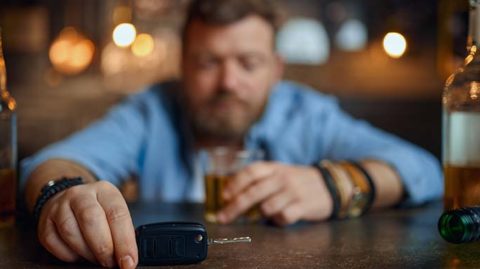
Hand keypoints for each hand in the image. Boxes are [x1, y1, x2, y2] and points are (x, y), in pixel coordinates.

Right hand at [37, 181, 137, 268]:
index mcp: (104, 190)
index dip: (124, 241)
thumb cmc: (99, 211)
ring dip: (87, 253)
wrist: (68, 201)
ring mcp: (59, 207)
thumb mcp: (114, 212)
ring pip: (71, 232)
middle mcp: (81, 194)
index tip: (128, 262)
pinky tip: (79, 255)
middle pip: (91, 220)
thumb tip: (127, 258)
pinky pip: (54, 243)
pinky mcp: (45, 222)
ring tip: (97, 260)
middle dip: (104, 248)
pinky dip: (69, 255)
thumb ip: (122, 231)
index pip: (117, 214)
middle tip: (111, 263)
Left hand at [217, 162, 332, 225]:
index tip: (224, 196)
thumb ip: (258, 179)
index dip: (235, 184)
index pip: (250, 172)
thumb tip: (230, 194)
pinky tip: (282, 216)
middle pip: (254, 192)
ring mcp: (294, 192)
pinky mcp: (304, 206)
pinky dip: (279, 220)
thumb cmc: (295, 181)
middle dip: (235, 207)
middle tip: (223, 217)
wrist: (329, 184)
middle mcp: (282, 178)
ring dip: (261, 214)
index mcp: (274, 167)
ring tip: (266, 211)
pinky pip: (284, 217)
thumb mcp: (278, 172)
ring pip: (267, 207)